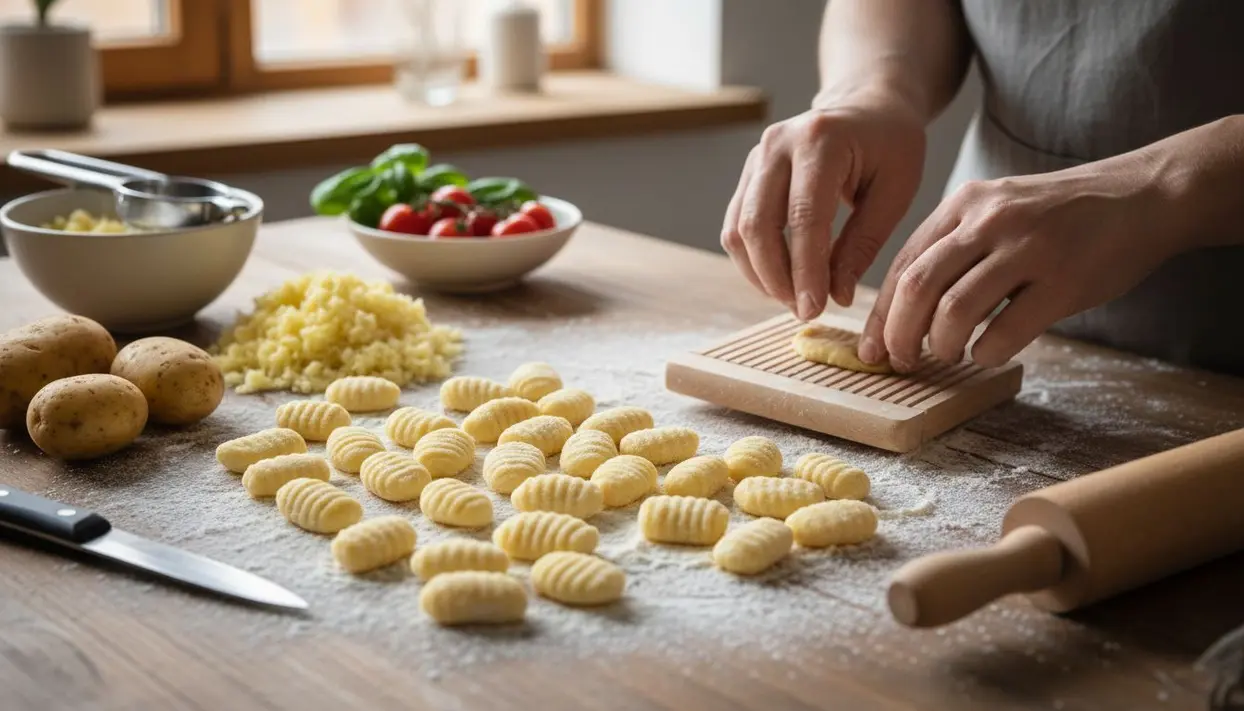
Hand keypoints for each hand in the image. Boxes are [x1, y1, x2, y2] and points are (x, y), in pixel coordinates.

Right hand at [721, 98, 925, 319]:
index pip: (804, 217)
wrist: (867, 106)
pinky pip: (736, 226)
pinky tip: (781, 279)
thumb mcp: (896, 190)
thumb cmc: (890, 146)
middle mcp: (777, 145)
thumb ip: (864, 243)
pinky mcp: (747, 175)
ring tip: (794, 299)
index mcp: (821, 140)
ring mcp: (755, 158)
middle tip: (804, 311)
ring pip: (739, 230)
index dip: (806, 270)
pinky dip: (754, 260)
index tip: (815, 309)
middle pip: (757, 225)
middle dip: (777, 278)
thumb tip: (836, 296)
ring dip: (761, 274)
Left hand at [860, 152, 1185, 371]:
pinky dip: (985, 353)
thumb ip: (954, 246)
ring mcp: (1028, 248)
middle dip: (899, 336)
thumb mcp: (997, 210)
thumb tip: (902, 309)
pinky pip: (1005, 330)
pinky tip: (986, 354)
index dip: (881, 314)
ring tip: (948, 356)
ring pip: (954, 310)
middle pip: (917, 287)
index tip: (873, 348)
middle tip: (902, 362)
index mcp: (964, 204)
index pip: (903, 264)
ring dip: (941, 346)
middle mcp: (990, 220)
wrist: (1141, 196)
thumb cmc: (1060, 216)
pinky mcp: (1063, 280)